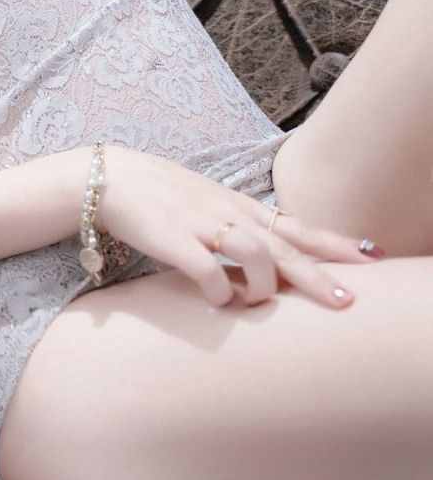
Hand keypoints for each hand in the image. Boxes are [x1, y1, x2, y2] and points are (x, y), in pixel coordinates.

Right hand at [96, 146, 374, 310]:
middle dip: (318, 276)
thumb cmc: (162, 196)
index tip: (370, 257)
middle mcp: (228, 214)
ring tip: (258, 302)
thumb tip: (268, 265)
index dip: (333, 243)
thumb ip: (240, 229)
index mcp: (240, 207)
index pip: (297, 226)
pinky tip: (218, 300)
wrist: (110, 177)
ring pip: (253, 253)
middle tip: (346, 301)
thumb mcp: (210, 205)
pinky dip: (218, 290)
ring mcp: (201, 225)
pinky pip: (206, 269)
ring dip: (262, 285)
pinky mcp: (172, 240)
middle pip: (285, 245)